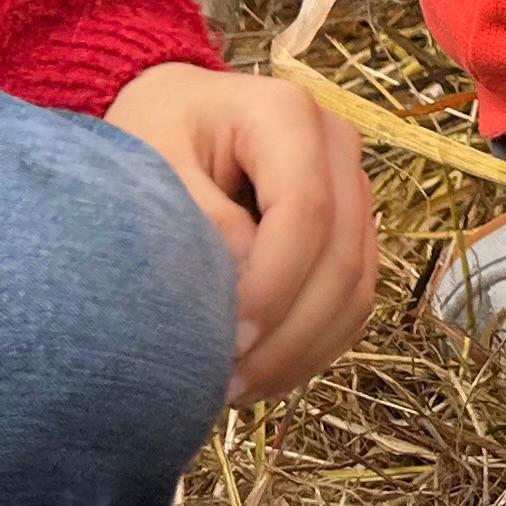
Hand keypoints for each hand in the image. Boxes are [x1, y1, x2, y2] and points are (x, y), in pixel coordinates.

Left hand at [106, 62, 380, 407]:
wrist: (174, 118)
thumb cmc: (153, 135)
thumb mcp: (150, 163)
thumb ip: (195, 220)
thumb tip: (240, 287)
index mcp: (289, 115)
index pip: (307, 211)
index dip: (275, 285)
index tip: (226, 342)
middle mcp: (338, 146)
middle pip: (342, 257)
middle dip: (289, 334)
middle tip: (226, 386)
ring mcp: (353, 189)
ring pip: (356, 287)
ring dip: (303, 351)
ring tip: (238, 390)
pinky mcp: (352, 230)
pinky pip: (352, 301)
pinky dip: (314, 348)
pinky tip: (263, 375)